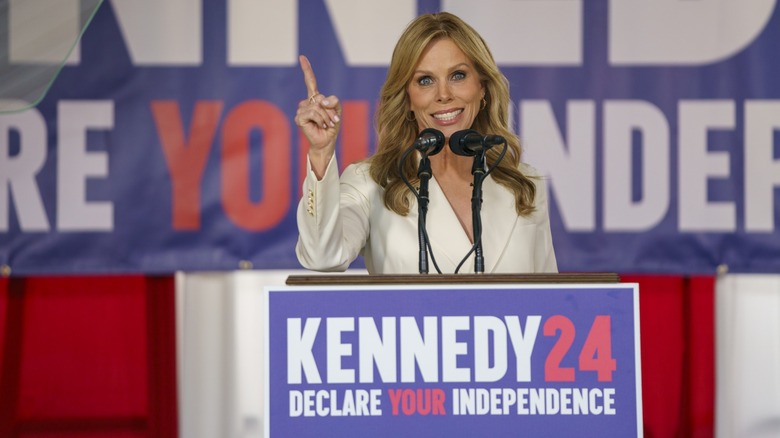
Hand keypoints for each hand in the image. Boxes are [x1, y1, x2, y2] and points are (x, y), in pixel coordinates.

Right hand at [294, 55, 341, 176]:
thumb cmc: (331, 126)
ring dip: (326, 116)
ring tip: (327, 124)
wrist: (327, 141)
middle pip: (320, 98)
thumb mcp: (337, 111)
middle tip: (333, 120)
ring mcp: (301, 110)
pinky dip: (320, 119)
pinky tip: (320, 125)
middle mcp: (306, 103)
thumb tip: (322, 101)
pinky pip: (313, 112)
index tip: (302, 57)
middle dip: (330, 110)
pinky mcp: (299, 118)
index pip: (310, 82)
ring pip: (317, 106)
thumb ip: (333, 102)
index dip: (307, 70)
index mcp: (315, 99)